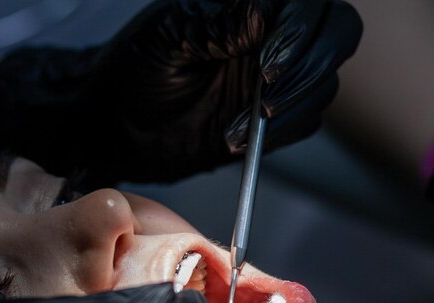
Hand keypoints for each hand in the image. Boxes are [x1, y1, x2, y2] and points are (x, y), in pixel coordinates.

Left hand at [0, 0, 361, 183]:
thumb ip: (217, 23)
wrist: (117, 128)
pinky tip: (237, 140)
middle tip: (267, 92)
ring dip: (291, 107)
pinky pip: (302, 124)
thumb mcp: (167, 39)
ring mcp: (270, 82)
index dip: (300, 29)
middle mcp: (266, 40)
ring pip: (322, 84)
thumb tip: (264, 14)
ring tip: (243, 126)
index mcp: (243, 8)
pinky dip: (279, 136)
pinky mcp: (268, 122)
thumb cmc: (130, 75)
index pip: (305, 3)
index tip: (268, 62)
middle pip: (334, 36)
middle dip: (308, 65)